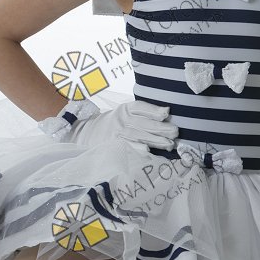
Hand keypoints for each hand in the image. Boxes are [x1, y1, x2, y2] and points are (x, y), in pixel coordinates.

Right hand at [38, 97, 178, 150]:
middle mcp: (121, 121)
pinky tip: (148, 151)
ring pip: (139, 136)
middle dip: (160, 128)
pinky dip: (138, 149)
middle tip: (175, 132)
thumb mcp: (124, 114)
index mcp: (125, 110)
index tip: (166, 113)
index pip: (140, 108)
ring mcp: (117, 135)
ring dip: (155, 141)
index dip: (153, 110)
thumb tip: (166, 114)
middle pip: (143, 123)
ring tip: (170, 144)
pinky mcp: (114, 146)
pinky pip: (128, 148)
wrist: (85, 134)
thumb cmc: (112, 124)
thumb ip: (141, 114)